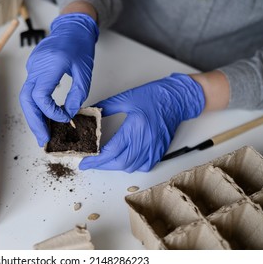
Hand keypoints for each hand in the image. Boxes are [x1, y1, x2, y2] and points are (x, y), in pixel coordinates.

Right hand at [19, 13, 98, 146]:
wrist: (72, 28)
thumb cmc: (80, 46)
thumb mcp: (85, 72)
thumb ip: (77, 95)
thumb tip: (68, 115)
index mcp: (51, 64)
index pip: (41, 96)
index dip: (50, 112)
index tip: (63, 119)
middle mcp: (37, 66)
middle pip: (27, 99)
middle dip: (34, 122)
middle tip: (43, 139)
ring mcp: (32, 67)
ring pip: (25, 97)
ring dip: (33, 117)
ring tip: (42, 133)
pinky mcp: (32, 69)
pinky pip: (30, 91)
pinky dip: (35, 106)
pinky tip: (43, 117)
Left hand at [79, 73, 205, 171]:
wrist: (177, 98)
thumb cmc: (155, 96)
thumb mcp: (126, 98)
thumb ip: (106, 107)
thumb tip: (92, 112)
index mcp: (135, 127)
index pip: (111, 150)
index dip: (96, 159)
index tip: (85, 162)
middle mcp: (145, 140)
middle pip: (120, 162)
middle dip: (102, 166)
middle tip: (91, 163)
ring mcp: (154, 148)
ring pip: (131, 167)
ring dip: (115, 166)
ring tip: (104, 161)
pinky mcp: (159, 151)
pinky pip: (144, 166)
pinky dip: (132, 166)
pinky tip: (124, 160)